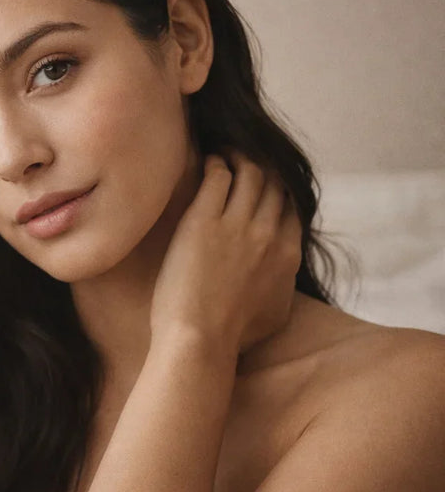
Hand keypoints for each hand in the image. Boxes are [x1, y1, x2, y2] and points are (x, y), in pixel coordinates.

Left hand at [149, 148, 301, 356]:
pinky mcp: (203, 220)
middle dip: (261, 166)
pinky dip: (216, 163)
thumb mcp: (277, 312)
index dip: (280, 189)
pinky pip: (217, 177)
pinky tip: (208, 162)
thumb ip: (285, 284)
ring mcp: (236, 224)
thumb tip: (284, 275)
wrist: (200, 339)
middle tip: (244, 158)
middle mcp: (268, 233)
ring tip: (224, 152)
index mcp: (288, 254)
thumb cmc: (232, 335)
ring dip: (238, 157)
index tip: (266, 182)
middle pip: (273, 184)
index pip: (292, 206)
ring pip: (249, 173)